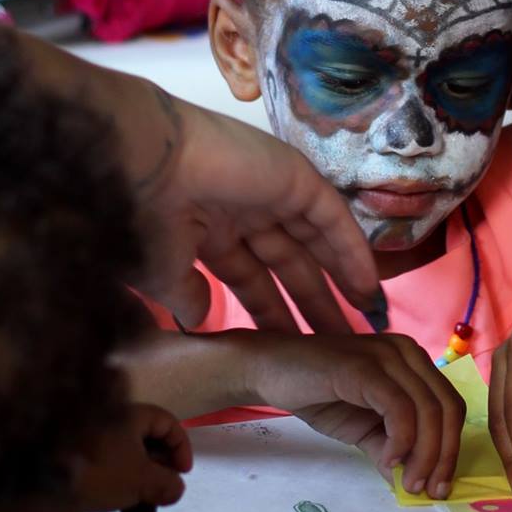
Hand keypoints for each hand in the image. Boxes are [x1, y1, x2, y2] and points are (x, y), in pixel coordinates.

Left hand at [72, 401, 192, 511]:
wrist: (52, 490)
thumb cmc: (103, 474)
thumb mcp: (142, 480)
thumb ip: (167, 483)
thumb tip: (177, 489)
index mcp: (131, 414)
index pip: (168, 421)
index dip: (181, 446)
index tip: (183, 472)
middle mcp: (114, 418)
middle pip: (151, 435)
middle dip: (164, 462)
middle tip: (168, 485)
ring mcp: (99, 436)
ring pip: (133, 450)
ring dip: (146, 472)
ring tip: (150, 495)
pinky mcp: (86, 455)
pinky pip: (115, 460)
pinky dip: (127, 475)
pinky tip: (128, 496)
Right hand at [129, 96, 383, 337]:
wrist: (146, 160)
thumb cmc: (143, 219)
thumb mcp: (160, 272)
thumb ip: (185, 296)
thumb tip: (198, 318)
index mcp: (208, 233)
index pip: (251, 281)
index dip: (272, 316)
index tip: (293, 351)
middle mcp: (243, 212)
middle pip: (288, 266)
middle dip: (312, 305)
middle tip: (341, 344)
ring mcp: (270, 193)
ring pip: (314, 243)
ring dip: (338, 281)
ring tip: (365, 322)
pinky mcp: (295, 177)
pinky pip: (331, 219)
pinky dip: (351, 251)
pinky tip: (368, 286)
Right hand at [256, 332, 465, 497]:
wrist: (271, 371)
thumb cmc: (320, 395)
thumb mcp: (365, 430)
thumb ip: (391, 451)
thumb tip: (415, 487)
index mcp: (414, 363)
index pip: (451, 406)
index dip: (452, 449)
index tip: (439, 487)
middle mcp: (407, 352)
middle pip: (447, 407)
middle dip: (444, 456)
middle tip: (427, 491)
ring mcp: (386, 355)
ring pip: (427, 408)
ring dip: (424, 454)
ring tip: (408, 483)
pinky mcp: (363, 366)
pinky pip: (398, 406)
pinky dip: (401, 438)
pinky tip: (388, 459)